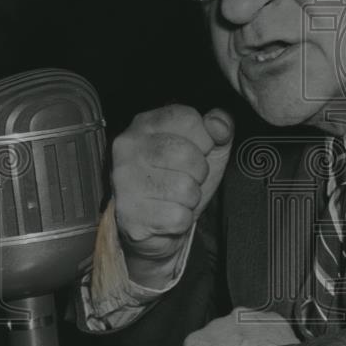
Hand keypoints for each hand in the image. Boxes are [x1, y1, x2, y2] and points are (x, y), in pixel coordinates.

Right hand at [111, 105, 232, 286]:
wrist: (157, 226)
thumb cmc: (178, 180)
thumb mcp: (205, 146)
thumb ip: (219, 127)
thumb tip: (220, 125)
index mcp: (146, 124)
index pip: (188, 119)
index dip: (205, 140)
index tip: (198, 152)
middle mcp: (129, 148)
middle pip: (186, 154)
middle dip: (199, 172)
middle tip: (187, 178)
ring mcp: (125, 181)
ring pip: (184, 188)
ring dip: (191, 198)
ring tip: (176, 196)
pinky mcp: (130, 215)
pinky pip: (178, 217)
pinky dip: (182, 220)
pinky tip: (168, 213)